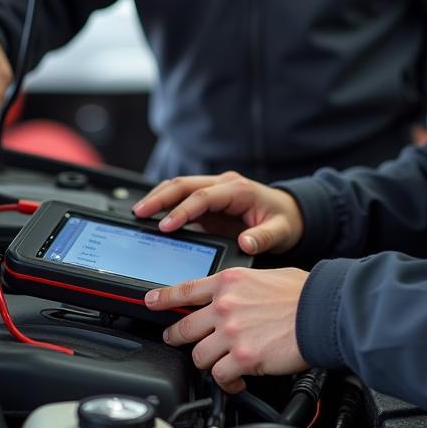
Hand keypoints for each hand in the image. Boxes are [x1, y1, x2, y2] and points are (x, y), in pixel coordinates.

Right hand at [132, 171, 303, 256]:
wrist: (289, 213)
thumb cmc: (284, 221)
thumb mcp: (280, 231)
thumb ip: (264, 238)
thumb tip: (246, 243)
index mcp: (238, 190)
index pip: (203, 196)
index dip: (183, 210)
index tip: (166, 226)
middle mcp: (223, 184)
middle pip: (184, 184)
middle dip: (159, 197)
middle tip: (139, 213)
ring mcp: (213, 190)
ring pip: (179, 186)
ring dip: (158, 197)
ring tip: (138, 212)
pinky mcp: (207, 200)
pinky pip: (181, 197)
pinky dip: (164, 203)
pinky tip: (149, 215)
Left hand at [146, 267, 309, 392]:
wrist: (322, 311)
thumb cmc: (303, 294)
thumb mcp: (265, 277)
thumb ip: (242, 289)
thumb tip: (235, 299)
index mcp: (229, 282)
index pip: (185, 290)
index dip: (162, 298)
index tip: (150, 302)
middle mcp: (225, 306)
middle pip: (184, 327)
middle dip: (177, 337)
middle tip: (177, 341)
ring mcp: (231, 332)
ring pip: (198, 355)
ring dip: (208, 362)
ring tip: (219, 365)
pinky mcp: (242, 358)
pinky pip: (219, 376)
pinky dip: (226, 383)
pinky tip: (235, 381)